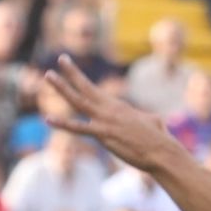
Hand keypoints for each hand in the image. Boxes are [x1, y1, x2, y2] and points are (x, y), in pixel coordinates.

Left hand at [42, 57, 176, 173]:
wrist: (162, 152)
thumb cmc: (160, 140)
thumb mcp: (152, 122)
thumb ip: (144, 118)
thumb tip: (151, 119)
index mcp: (118, 107)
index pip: (95, 91)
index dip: (82, 81)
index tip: (71, 71)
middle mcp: (110, 109)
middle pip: (86, 87)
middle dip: (72, 72)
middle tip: (61, 58)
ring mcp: (105, 120)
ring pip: (78, 101)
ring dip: (62, 87)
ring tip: (49, 75)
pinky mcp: (104, 135)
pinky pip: (79, 128)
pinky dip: (63, 123)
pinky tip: (48, 119)